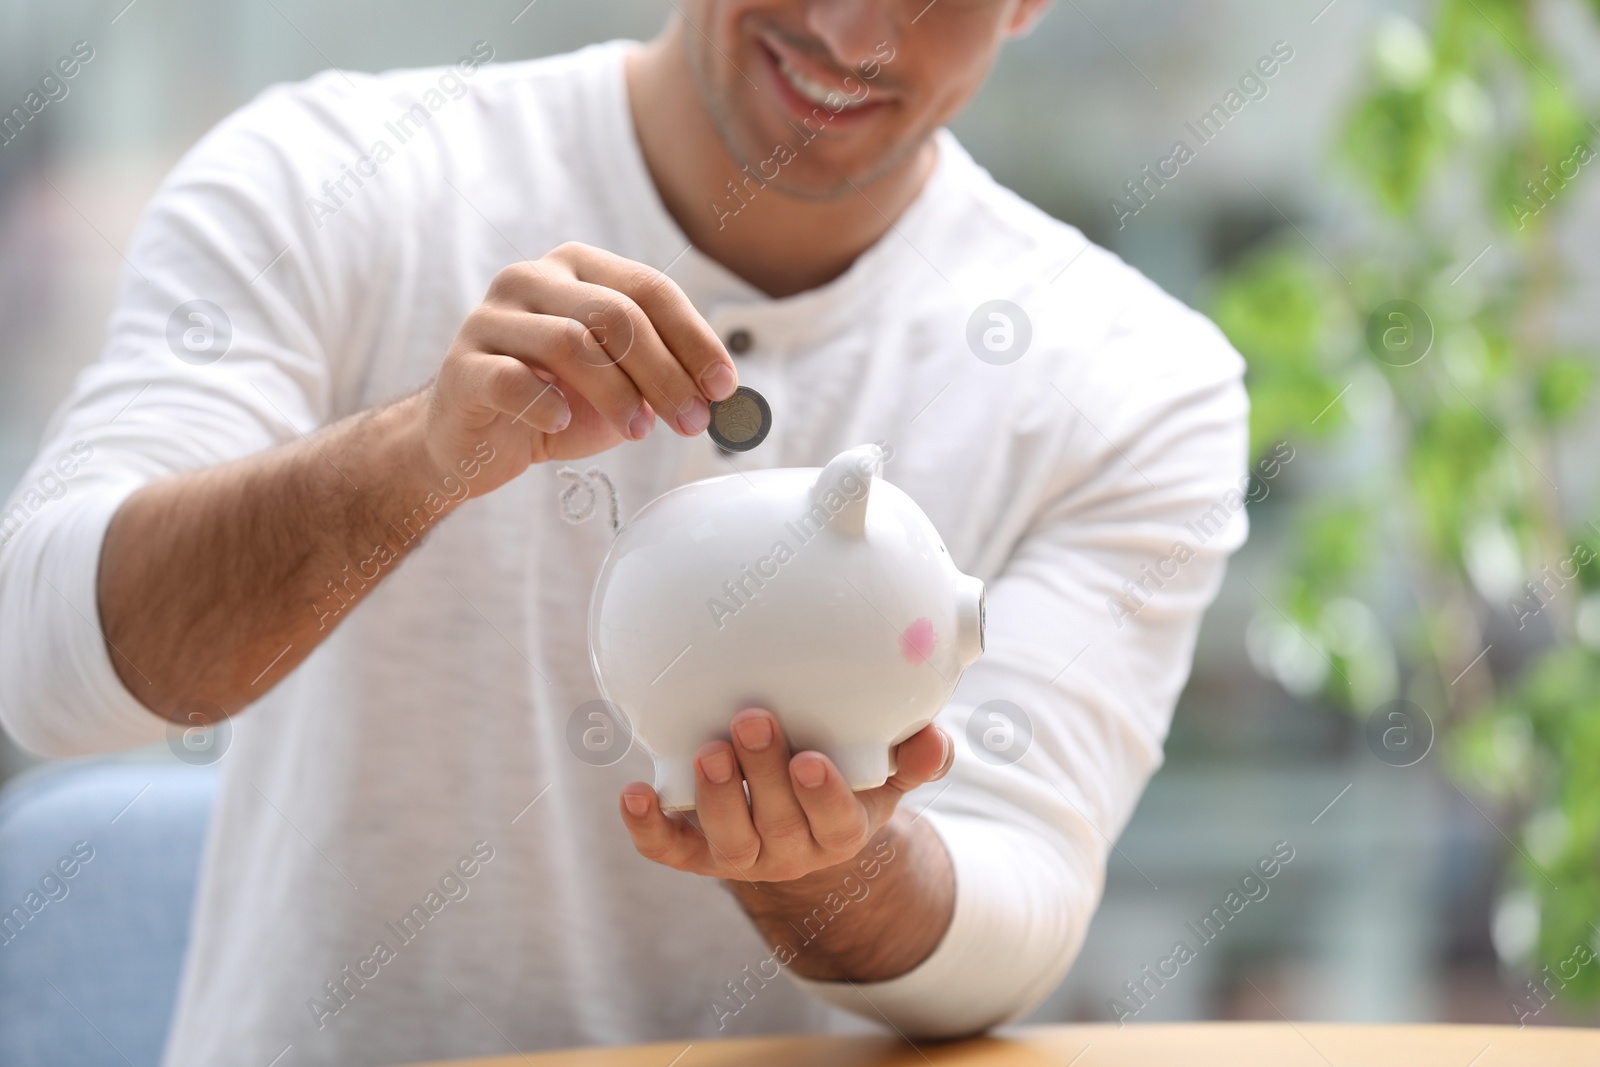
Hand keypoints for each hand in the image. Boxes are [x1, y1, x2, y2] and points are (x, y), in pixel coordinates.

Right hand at [419, 241, 737, 490]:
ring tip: (640, 433)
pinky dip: (547, 404)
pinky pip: (512, 380)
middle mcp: (531, 278)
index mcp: (577, 268)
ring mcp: (491, 319)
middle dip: (666, 373)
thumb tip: (725, 396)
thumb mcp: (621, 388)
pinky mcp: (463, 366)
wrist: (471, 442)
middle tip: (693, 422)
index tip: (724, 388)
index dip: (695, 339)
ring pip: (570, 342)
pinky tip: (563, 424)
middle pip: (616, 315)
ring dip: (619, 393)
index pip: (650, 289)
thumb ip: (664, 380)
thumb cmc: (554, 405)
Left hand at [619, 708, 954, 882]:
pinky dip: (648, 827)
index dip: (823, 796)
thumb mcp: (887, 775)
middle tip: (751, 720)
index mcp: (839, 831)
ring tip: (708, 751)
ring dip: (716, 797)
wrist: (801, 831)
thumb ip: (916, 756)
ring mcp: (740, 855)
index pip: (837, 822)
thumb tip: (933, 735)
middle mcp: (790, 850)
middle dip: (763, 775)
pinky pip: (669, 849)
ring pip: (727, 840)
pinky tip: (633, 793)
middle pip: (777, 823)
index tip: (812, 759)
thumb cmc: (848, 783)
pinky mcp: (694, 851)